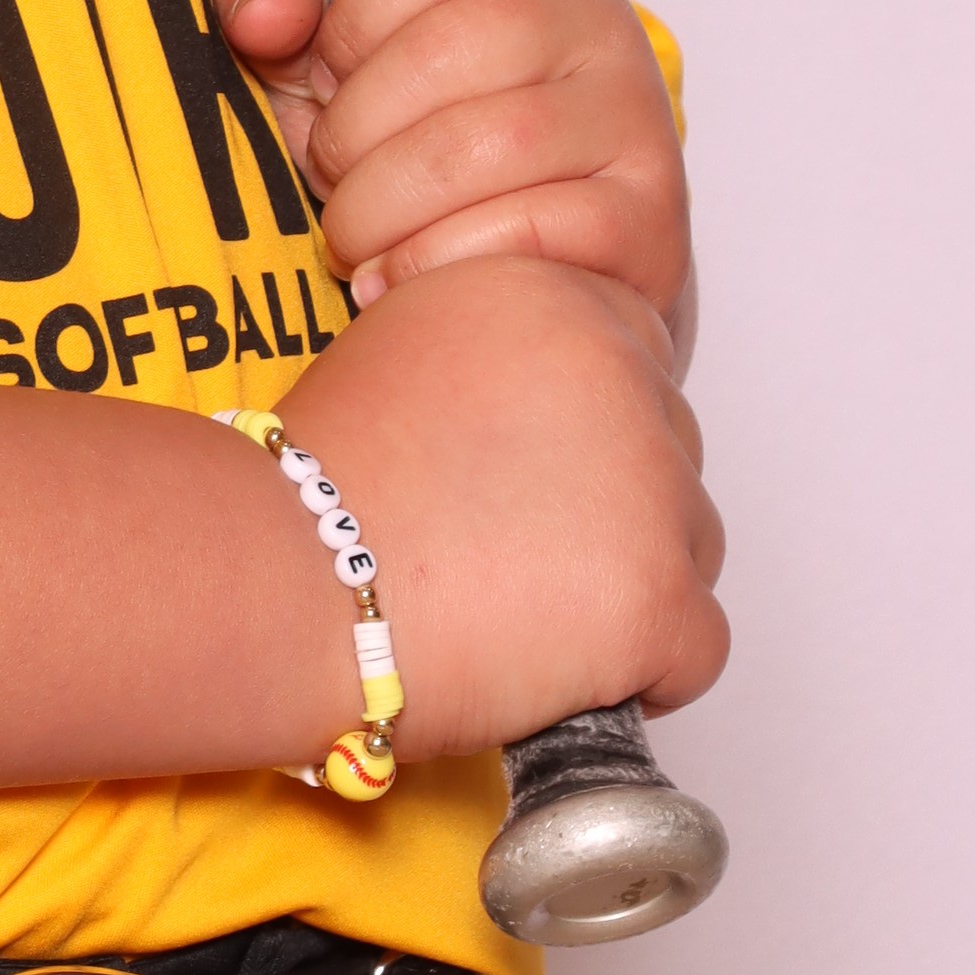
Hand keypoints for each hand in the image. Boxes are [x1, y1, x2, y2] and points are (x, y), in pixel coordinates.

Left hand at [214, 0, 689, 328]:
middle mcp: (597, 21)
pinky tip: (392, 283)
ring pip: (492, 144)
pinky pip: (534, 231)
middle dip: (352, 133)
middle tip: (330, 182)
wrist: (543, 262)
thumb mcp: (337, 54)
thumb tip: (262, 15)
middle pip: (450, 50)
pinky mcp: (650, 220)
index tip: (329, 85)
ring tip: (353, 239)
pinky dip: (435, 263)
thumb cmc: (427, 144)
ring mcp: (635, 118)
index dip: (352, 24)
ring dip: (383, 207)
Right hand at [273, 250, 726, 748]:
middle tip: (509, 553)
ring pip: (692, 545)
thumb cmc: (312, 490)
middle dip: (611, 511)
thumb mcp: (401, 355)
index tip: (527, 481)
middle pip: (671, 454)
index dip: (583, 436)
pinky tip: (552, 669)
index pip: (633, 364)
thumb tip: (542, 424)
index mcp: (552, 299)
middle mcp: (618, 370)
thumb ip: (494, 362)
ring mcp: (650, 484)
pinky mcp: (659, 594)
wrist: (277, 579)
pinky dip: (640, 676)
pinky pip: (696, 649)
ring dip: (627, 585)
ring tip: (518, 610)